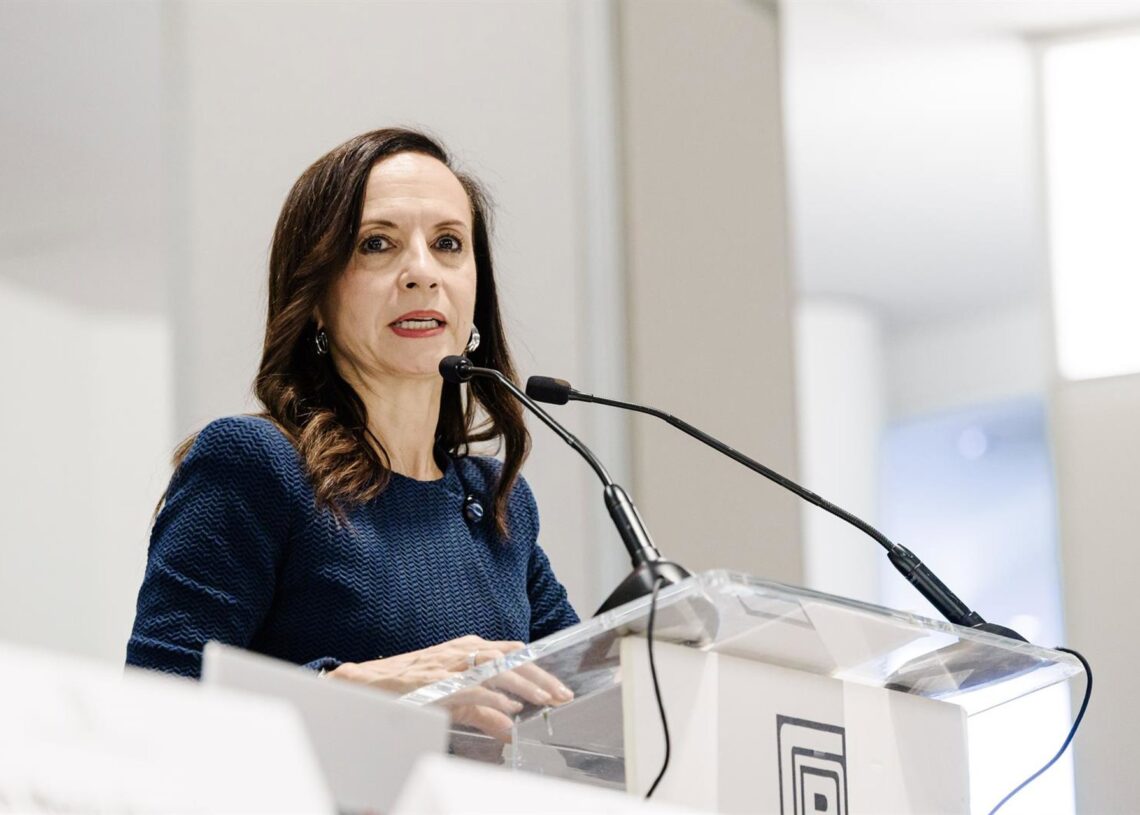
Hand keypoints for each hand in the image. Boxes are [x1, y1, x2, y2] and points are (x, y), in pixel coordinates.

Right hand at [327, 634, 573, 740]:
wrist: (368, 681)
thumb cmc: (411, 684)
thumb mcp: (455, 697)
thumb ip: (485, 711)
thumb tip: (511, 727)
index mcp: (470, 648)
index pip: (515, 653)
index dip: (539, 670)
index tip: (560, 689)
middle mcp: (464, 650)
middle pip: (513, 658)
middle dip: (541, 678)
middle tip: (562, 696)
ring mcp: (451, 663)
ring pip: (497, 667)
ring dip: (524, 684)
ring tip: (543, 699)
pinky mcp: (437, 680)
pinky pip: (470, 686)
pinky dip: (492, 695)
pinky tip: (507, 706)